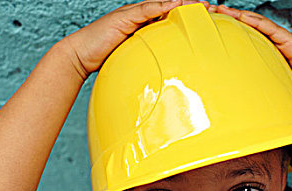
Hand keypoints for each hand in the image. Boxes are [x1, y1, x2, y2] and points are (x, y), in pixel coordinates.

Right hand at [62, 0, 204, 79]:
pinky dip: (163, 6)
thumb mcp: (133, 62)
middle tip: (212, 9)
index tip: (206, 20)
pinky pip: (146, 10)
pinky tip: (177, 4)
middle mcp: (138, 18)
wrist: (80, 57)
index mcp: (143, 27)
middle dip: (190, 7)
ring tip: (200, 4)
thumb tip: (166, 81)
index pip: (169, 18)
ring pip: (161, 5)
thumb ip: (149, 65)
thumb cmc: (104, 61)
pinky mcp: (124, 18)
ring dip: (182, 4)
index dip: (187, 17)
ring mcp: (131, 15)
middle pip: (169, 8)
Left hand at [213, 5, 291, 110]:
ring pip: (258, 24)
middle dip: (229, 18)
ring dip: (239, 15)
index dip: (230, 29)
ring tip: (221, 10)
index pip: (246, 37)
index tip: (212, 26)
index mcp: (270, 54)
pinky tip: (242, 17)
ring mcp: (284, 42)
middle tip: (210, 12)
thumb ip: (258, 87)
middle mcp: (276, 44)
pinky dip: (256, 22)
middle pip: (249, 27)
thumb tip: (237, 96)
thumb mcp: (274, 89)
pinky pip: (271, 30)